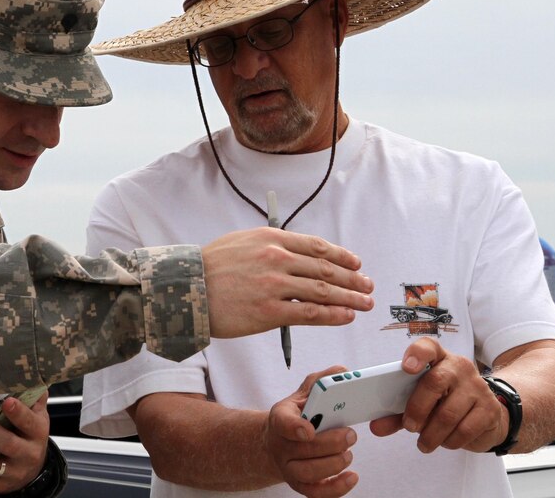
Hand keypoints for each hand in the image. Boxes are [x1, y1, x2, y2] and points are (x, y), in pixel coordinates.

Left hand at [0, 391, 49, 492]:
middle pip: (8, 444)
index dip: (18, 413)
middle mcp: (27, 454)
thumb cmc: (29, 436)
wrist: (32, 470)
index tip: (6, 401)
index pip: (30, 423)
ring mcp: (12, 472)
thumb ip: (34, 397)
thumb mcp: (37, 416)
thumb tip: (32, 375)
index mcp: (38, 433)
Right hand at [201, 228, 373, 337]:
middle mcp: (277, 259)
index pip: (317, 247)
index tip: (357, 264)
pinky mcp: (269, 312)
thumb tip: (299, 255)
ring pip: (323, 291)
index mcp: (271, 238)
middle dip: (353, 279)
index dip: (342, 257)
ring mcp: (274, 286)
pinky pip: (309, 313)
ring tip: (365, 304)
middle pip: (326, 269)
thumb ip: (272, 245)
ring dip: (349, 298)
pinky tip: (346, 316)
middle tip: (368, 286)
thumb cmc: (211, 266)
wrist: (186, 288)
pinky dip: (332, 315)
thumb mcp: (243, 242)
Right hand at [265, 366, 358, 496]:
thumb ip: (324, 380)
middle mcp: (281, 444)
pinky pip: (315, 493)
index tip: (310, 429)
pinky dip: (336, 488)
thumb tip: (344, 372)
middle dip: (330, 443)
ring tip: (348, 453)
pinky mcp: (299, 484)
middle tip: (350, 435)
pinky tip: (352, 477)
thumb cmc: (298, 414)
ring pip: (308, 472)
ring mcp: (288, 467)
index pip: (282, 423)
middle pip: (303, 449)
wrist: (278, 441)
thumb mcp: (305, 392)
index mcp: (280, 417)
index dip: (295, 428)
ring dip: (334, 464)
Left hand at [370, 338, 505, 452]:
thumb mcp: (419, 403)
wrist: (485, 415)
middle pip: (434, 382)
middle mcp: (459, 367)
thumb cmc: (444, 403)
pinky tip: (445, 442)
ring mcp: (477, 386)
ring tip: (424, 443)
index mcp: (438, 358)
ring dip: (431, 434)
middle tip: (409, 427)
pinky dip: (450, 441)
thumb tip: (375, 427)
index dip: (416, 354)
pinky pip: (465, 429)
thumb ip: (396, 413)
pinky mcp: (489, 409)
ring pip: (448, 413)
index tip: (406, 368)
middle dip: (417, 409)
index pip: (428, 346)